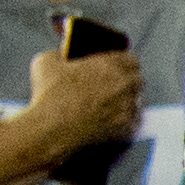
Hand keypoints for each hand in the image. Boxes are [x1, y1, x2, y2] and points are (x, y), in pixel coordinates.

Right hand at [21, 41, 142, 161]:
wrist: (51, 130)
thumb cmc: (48, 95)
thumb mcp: (47, 61)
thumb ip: (62, 54)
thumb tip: (64, 55)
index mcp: (109, 65)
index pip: (130, 59)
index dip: (123, 62)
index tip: (118, 65)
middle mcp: (125, 85)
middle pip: (136, 79)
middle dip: (127, 80)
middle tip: (116, 84)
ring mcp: (129, 108)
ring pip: (137, 101)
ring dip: (128, 100)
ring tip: (112, 103)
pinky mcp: (130, 130)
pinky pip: (135, 121)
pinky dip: (126, 120)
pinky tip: (114, 119)